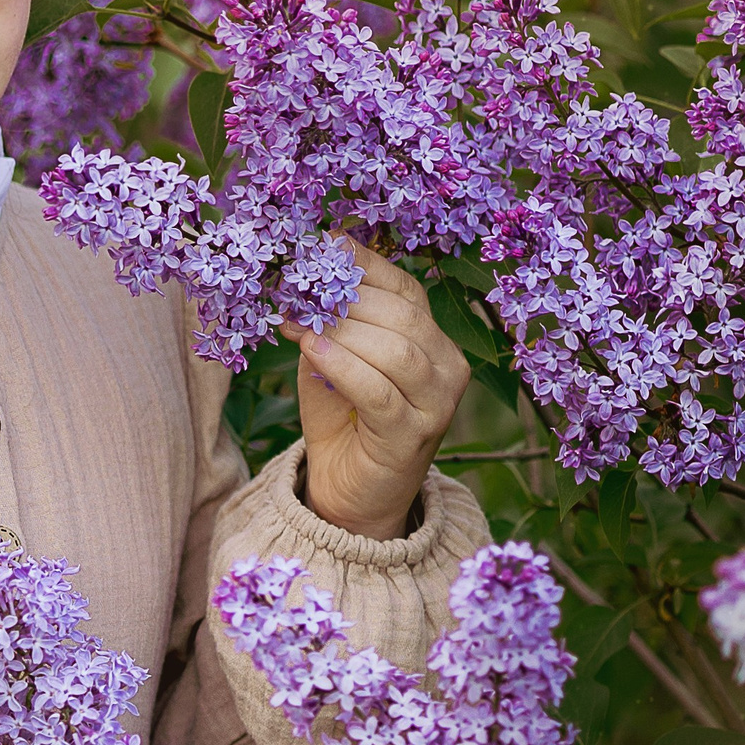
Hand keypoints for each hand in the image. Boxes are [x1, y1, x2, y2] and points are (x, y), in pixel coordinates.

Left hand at [293, 241, 470, 539]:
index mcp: (431, 338)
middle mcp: (447, 365)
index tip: (316, 250)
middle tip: (297, 292)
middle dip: (345, 298)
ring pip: (396, 349)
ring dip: (341, 331)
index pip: (404, 287)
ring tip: (299, 323)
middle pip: (401, 314)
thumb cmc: (342, 419)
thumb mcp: (331, 358)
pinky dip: (342, 366)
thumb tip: (304, 274)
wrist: (350, 493)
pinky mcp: (415, 435)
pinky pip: (379, 391)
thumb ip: (327, 321)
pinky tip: (312, 350)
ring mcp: (438, 402)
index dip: (361, 265)